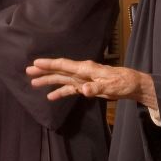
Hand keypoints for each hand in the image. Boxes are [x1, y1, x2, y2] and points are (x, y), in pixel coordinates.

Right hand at [27, 58, 156, 107]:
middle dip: (44, 71)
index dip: (49, 64)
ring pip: (62, 79)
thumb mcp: (112, 86)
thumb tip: (82, 90)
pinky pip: (69, 89)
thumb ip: (96, 88)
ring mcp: (83, 79)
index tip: (35, 63)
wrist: (133, 85)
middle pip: (59, 71)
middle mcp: (81, 72)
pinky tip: (50, 97)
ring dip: (48, 81)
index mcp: (86, 69)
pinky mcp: (85, 86)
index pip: (64, 65)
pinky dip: (60, 92)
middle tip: (28, 71)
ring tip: (33, 83)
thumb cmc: (123, 83)